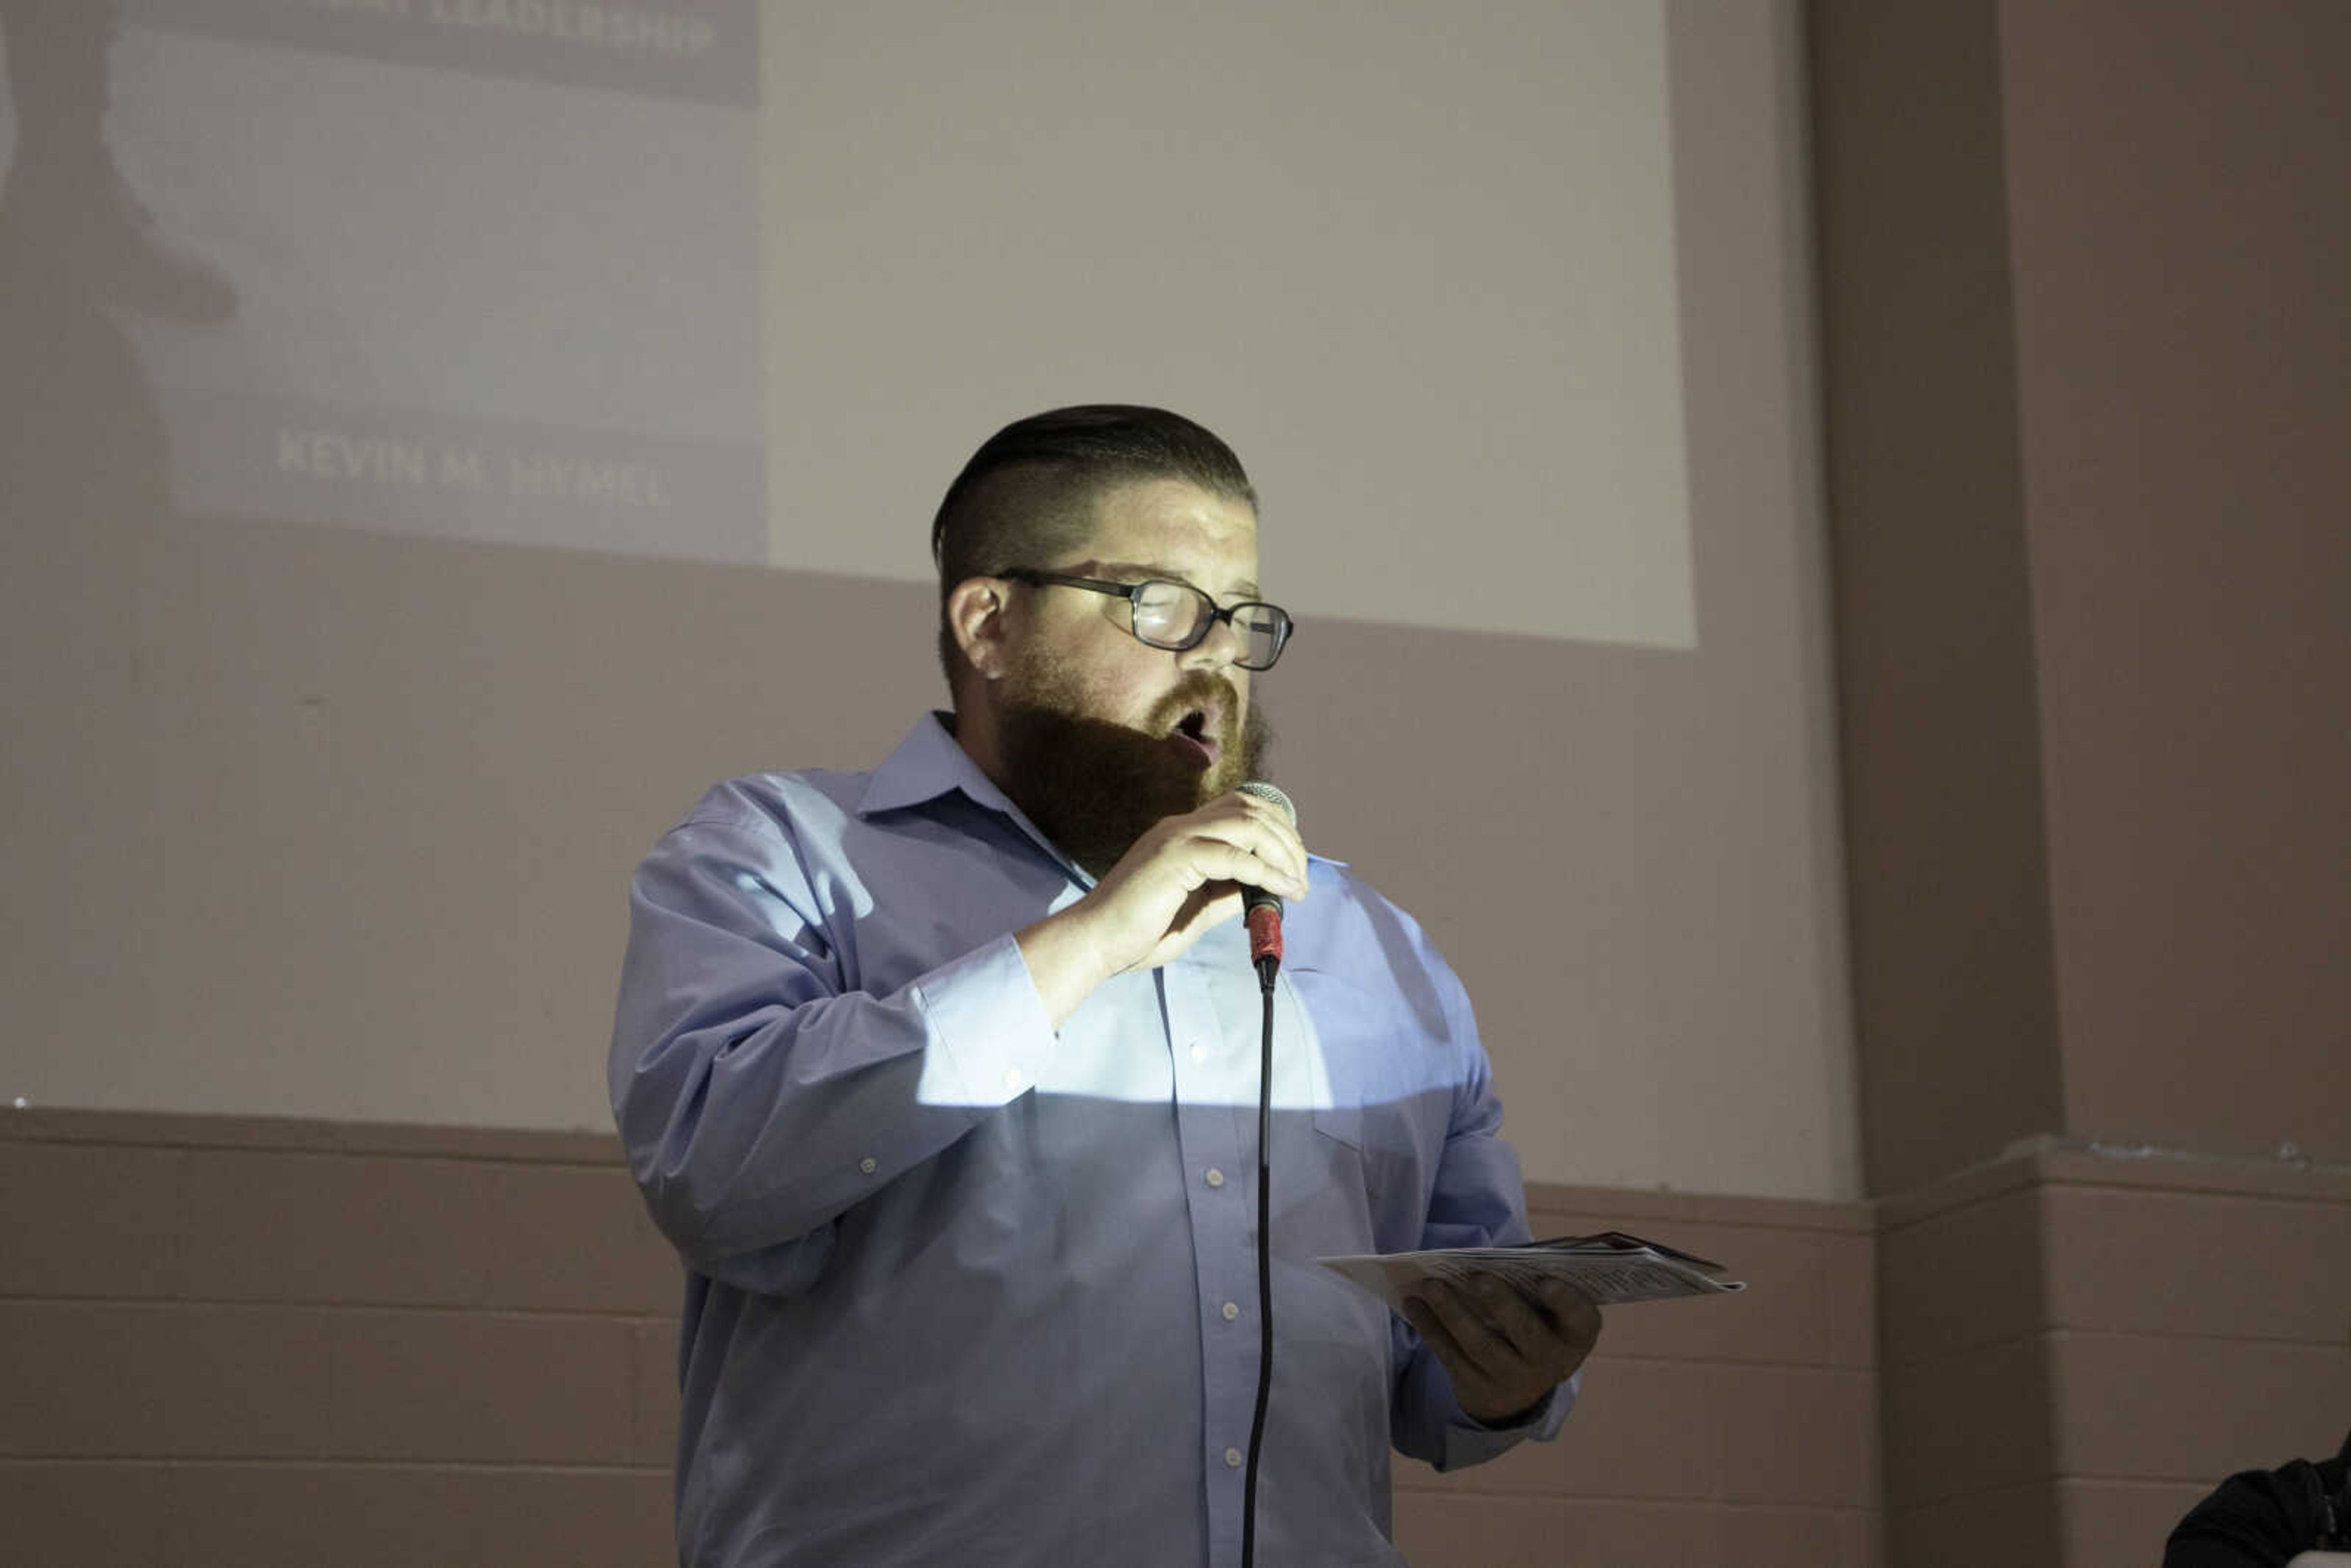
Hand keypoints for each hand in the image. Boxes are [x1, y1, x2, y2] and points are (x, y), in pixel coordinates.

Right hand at [1017, 790, 1307, 1022]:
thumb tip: (1263, 891)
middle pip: (1251, 808)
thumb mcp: (1196, 912)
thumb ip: (1226, 895)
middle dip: (1288, 839)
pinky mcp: (1175, 858)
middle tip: (1302, 877)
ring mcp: (1176, 838)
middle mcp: (1180, 827)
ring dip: (1282, 851)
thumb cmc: (1137, 933)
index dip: (1277, 829)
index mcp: (1182, 835)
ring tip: (1297, 884)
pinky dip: (1266, 872)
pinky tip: (1282, 891)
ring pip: (1247, 823)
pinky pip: (1235, 856)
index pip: (1241, 809)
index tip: (1294, 866)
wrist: (1093, 943)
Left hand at [1401, 1274, 1601, 1425]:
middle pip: (1526, 1332)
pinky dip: (1430, 1329)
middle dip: (1501, 1303)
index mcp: (1575, 1335)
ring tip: (1431, 1285)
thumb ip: (1536, 1282)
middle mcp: (1550, 1362)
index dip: (1565, 1301)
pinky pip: (1452, 1357)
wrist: (1519, 1387)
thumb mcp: (1551, 1312)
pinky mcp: (1478, 1388)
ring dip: (1453, 1313)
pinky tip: (1413, 1304)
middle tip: (1477, 1276)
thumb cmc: (1536, 1324)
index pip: (1580, 1318)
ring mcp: (1514, 1380)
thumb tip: (1496, 1254)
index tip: (1546, 1280)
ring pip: (1482, 1346)